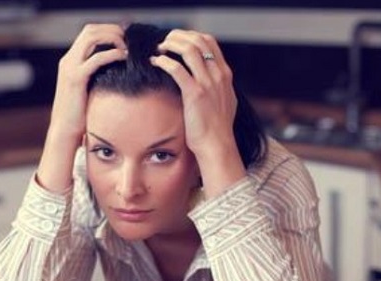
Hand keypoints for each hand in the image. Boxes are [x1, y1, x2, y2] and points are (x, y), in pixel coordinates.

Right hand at [49, 23, 126, 141]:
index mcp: (70, 61)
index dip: (108, 31)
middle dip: (112, 30)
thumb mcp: (88, 90)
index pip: (89, 33)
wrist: (64, 131)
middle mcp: (68, 60)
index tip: (125, 38)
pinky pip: (96, 58)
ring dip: (112, 38)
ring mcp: (70, 68)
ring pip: (91, 37)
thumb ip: (97, 77)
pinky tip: (123, 58)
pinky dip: (112, 54)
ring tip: (127, 47)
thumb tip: (117, 72)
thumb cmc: (79, 115)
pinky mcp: (76, 79)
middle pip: (90, 30)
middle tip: (129, 39)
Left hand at [151, 30, 244, 192]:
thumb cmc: (216, 129)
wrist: (217, 145)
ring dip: (171, 45)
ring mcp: (208, 83)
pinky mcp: (195, 94)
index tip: (177, 40)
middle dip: (179, 36)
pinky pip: (177, 69)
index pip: (210, 41)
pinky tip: (155, 62)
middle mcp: (218, 75)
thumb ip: (216, 87)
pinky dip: (164, 61)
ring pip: (189, 49)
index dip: (191, 35)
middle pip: (199, 40)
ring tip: (159, 48)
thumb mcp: (223, 102)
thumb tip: (206, 80)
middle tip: (164, 41)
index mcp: (225, 75)